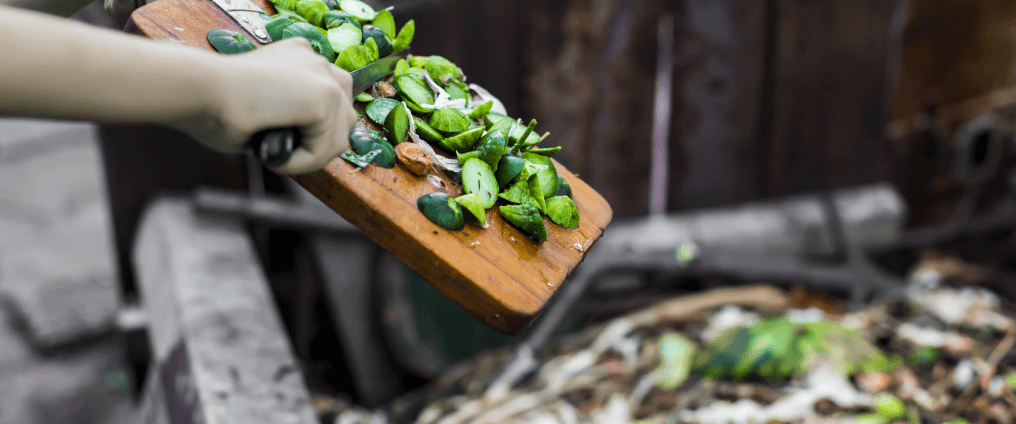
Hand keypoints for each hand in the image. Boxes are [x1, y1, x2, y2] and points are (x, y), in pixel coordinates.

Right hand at [169, 37, 357, 174]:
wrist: (200, 90)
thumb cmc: (212, 102)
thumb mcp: (259, 106)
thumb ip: (287, 119)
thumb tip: (301, 145)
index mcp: (298, 56)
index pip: (329, 99)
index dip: (315, 130)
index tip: (288, 145)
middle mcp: (314, 60)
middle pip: (343, 115)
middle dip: (320, 144)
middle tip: (289, 158)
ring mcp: (322, 76)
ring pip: (337, 136)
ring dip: (309, 158)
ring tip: (279, 161)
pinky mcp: (324, 96)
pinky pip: (325, 147)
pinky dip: (302, 162)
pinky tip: (276, 158)